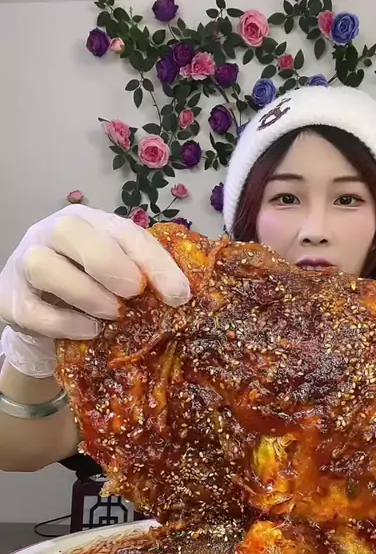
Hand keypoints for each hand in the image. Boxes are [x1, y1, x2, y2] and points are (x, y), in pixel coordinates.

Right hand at [0, 205, 189, 377]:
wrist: (44, 313)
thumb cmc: (91, 287)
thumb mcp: (121, 275)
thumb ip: (146, 277)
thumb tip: (181, 295)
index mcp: (90, 222)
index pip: (125, 232)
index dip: (154, 262)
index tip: (178, 294)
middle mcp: (52, 234)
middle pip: (70, 230)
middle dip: (109, 263)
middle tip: (134, 293)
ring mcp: (25, 264)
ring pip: (43, 266)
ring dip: (85, 293)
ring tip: (111, 314)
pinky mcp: (10, 299)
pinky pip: (33, 310)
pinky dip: (65, 323)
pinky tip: (89, 330)